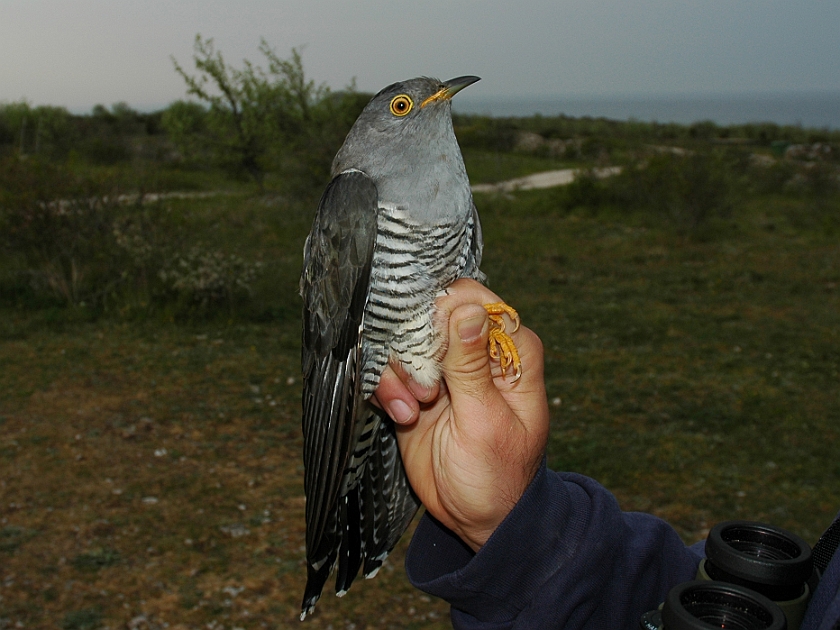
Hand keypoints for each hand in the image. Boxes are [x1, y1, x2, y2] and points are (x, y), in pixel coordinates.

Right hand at [372, 279, 548, 550]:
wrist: (476, 518)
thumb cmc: (498, 474)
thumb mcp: (486, 421)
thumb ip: (471, 366)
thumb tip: (467, 309)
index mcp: (510, 351)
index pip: (477, 301)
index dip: (446, 312)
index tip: (430, 343)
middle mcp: (475, 352)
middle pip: (432, 315)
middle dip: (416, 348)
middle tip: (424, 390)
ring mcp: (444, 369)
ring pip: (405, 341)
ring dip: (399, 375)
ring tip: (413, 411)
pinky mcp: (416, 388)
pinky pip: (389, 369)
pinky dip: (388, 391)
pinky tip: (403, 418)